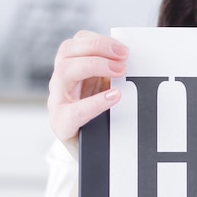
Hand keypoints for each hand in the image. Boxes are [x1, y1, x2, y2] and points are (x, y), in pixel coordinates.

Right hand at [47, 30, 127, 158]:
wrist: (93, 155)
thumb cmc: (102, 118)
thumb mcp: (106, 90)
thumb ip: (114, 74)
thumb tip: (139, 58)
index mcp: (71, 71)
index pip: (76, 43)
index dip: (99, 41)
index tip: (124, 49)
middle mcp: (60, 83)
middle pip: (67, 52)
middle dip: (97, 49)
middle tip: (124, 58)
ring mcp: (57, 103)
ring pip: (65, 71)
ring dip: (94, 65)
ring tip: (121, 72)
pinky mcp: (61, 125)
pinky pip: (74, 111)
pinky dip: (95, 102)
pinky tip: (114, 96)